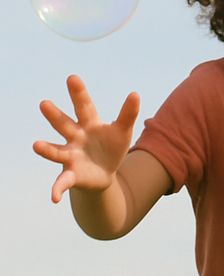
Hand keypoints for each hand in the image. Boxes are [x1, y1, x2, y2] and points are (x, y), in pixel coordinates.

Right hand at [33, 75, 139, 203]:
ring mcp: (70, 156)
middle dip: (55, 115)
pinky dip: (57, 189)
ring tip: (36, 146)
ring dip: (46, 149)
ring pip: (56, 151)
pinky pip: (62, 182)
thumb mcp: (123, 131)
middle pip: (64, 124)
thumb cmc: (111, 147)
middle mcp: (75, 138)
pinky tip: (54, 197)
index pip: (85, 106)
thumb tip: (135, 93)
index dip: (79, 93)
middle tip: (44, 103)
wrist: (104, 174)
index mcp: (89, 124)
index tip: (72, 77)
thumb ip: (128, 114)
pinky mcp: (71, 175)